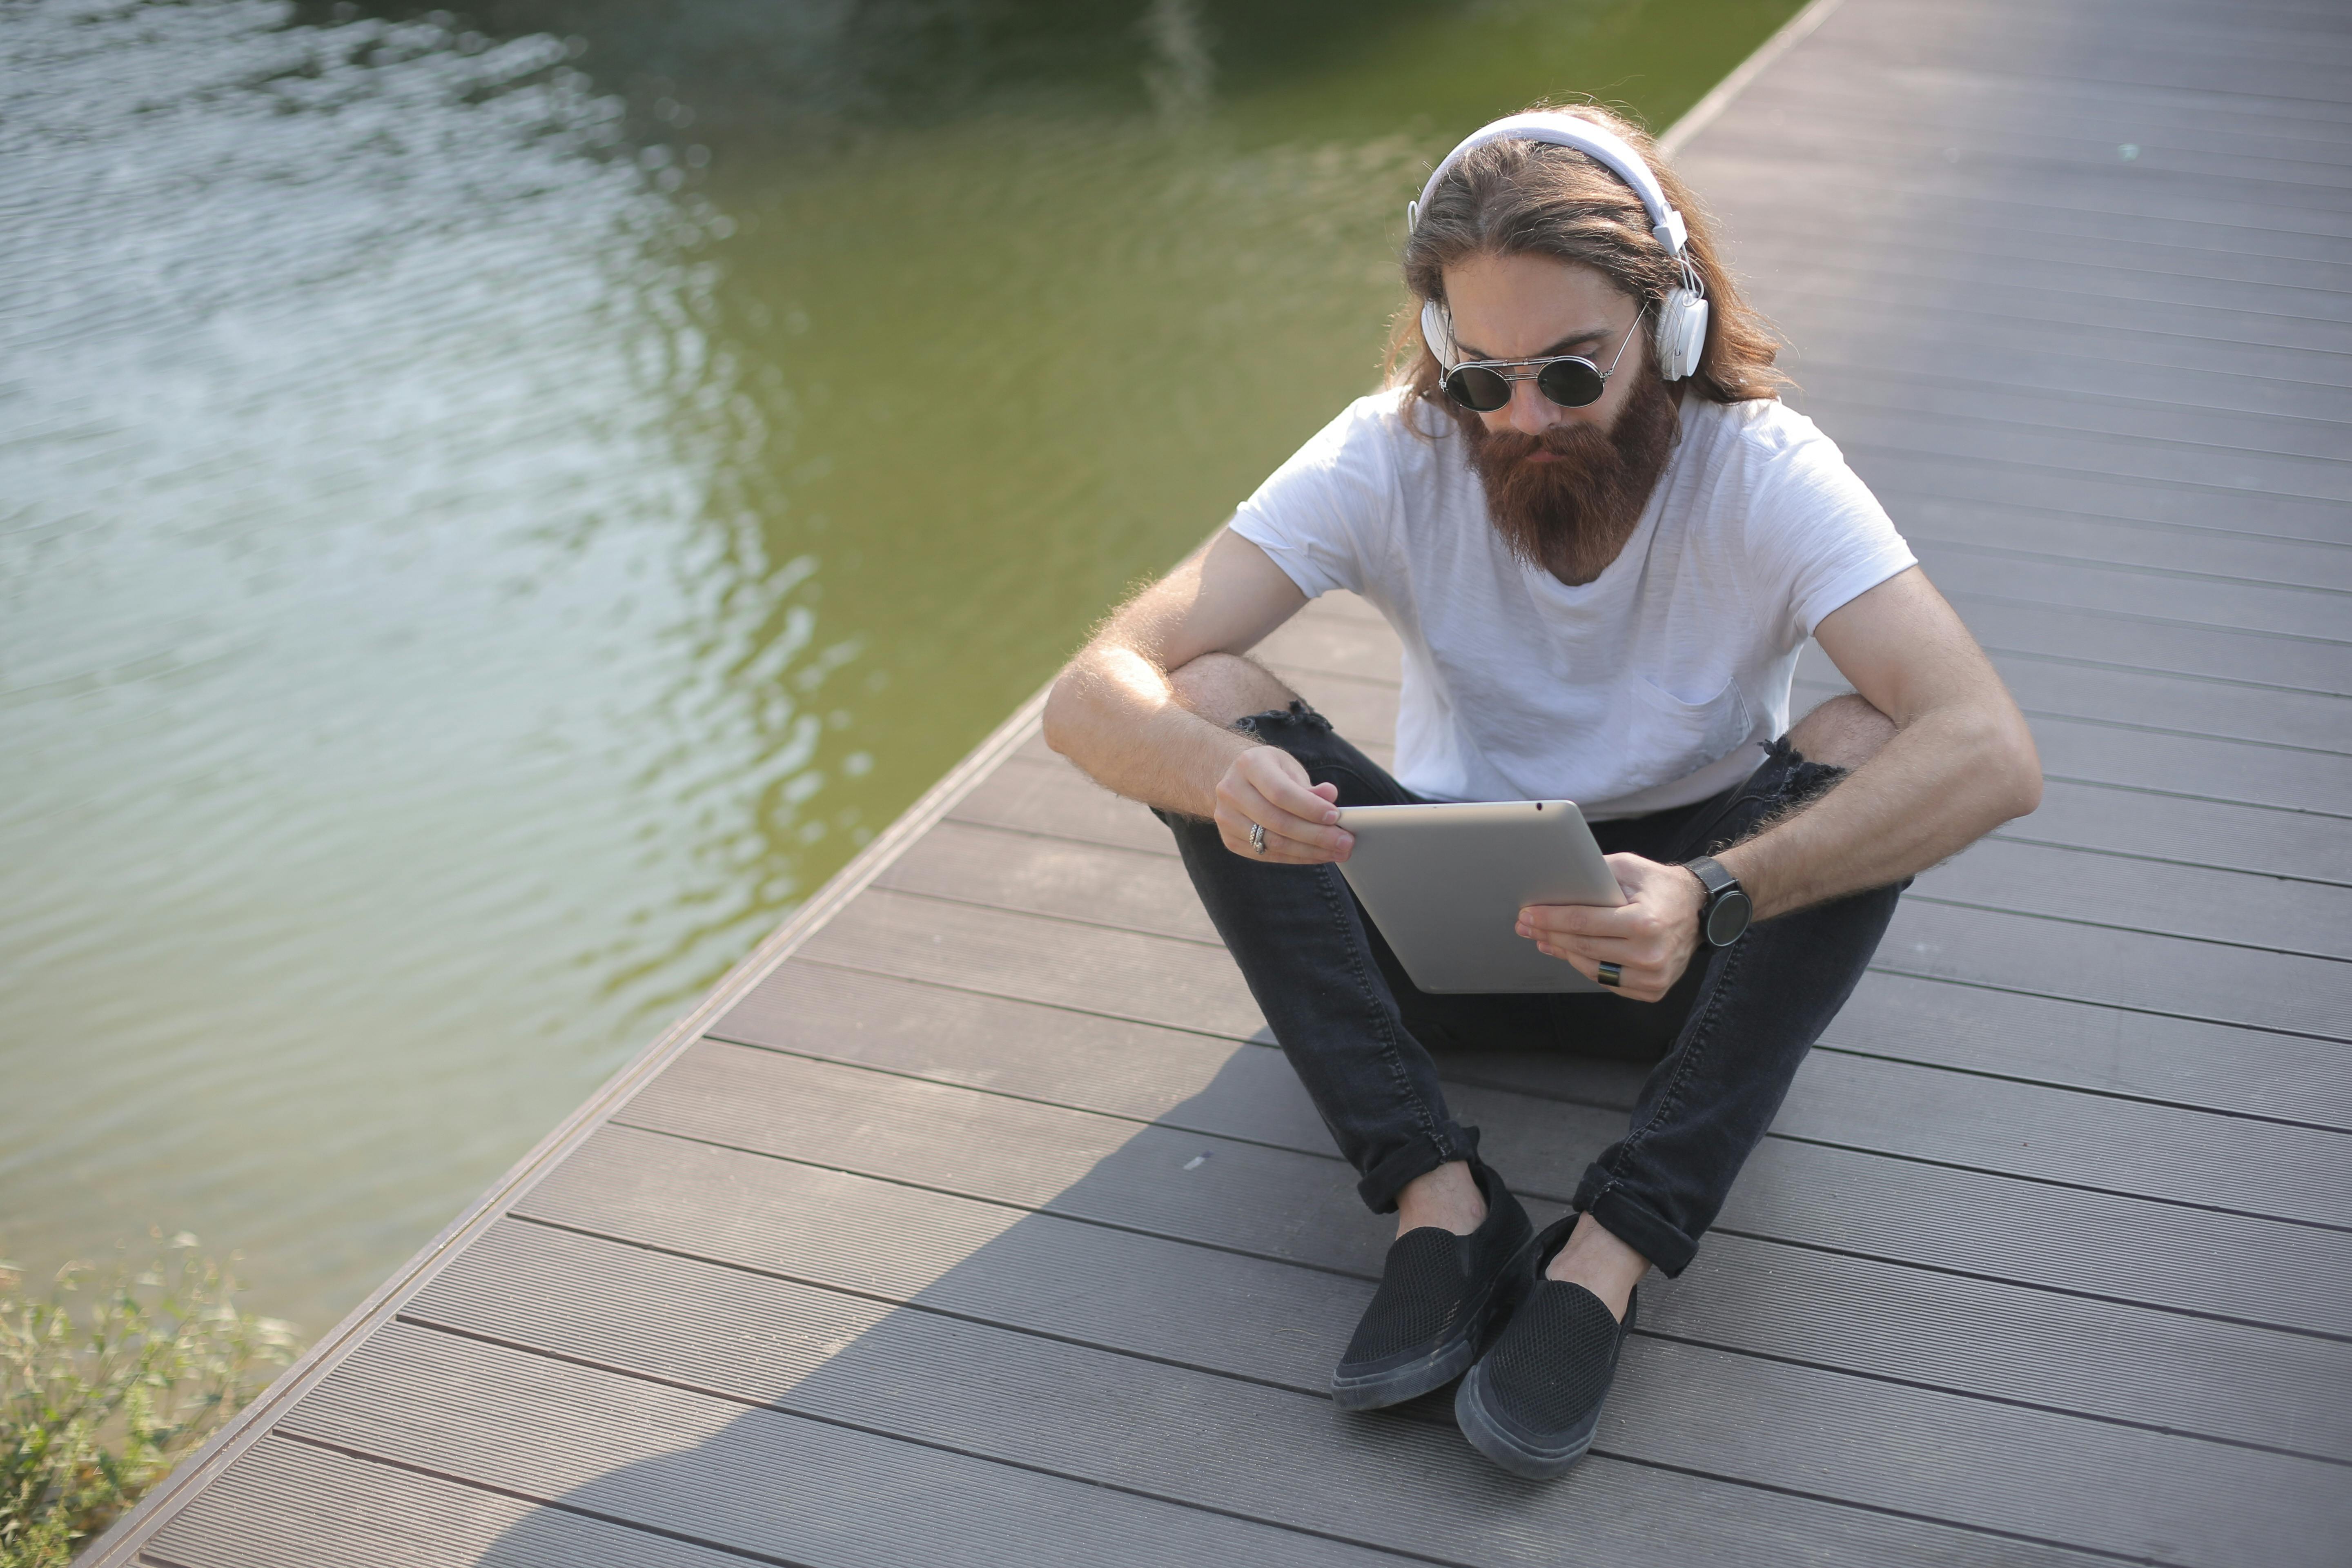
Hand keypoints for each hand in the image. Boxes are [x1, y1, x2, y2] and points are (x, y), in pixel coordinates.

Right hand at [1214, 745, 1353, 863]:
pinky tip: (1318, 855)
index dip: (1309, 807)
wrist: (1235, 779)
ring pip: (1273, 843)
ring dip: (1310, 851)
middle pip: (1277, 821)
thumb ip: (1308, 786)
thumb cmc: (1270, 771)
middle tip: (1345, 842)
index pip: (1281, 792)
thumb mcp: (1289, 768)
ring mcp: (1226, 818)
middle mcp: (1231, 791)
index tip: (1336, 817)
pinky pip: (1267, 854)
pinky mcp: (1230, 840)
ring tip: (1337, 852)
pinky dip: (1296, 857)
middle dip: (1316, 835)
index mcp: (1248, 765)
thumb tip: (1330, 797)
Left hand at [1517, 854, 1702, 1002]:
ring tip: (1542, 939)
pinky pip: (1607, 981)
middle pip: (1583, 947)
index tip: (1527, 914)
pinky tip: (1569, 952)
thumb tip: (1555, 884)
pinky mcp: (1652, 990)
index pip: (1584, 923)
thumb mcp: (1629, 868)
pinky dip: (1586, 966)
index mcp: (1645, 923)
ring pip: (1591, 969)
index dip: (1550, 919)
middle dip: (1549, 935)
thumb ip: (1595, 875)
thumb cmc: (1659, 886)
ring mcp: (1653, 977)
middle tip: (1525, 925)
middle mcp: (1650, 954)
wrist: (1698, 910)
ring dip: (1563, 953)